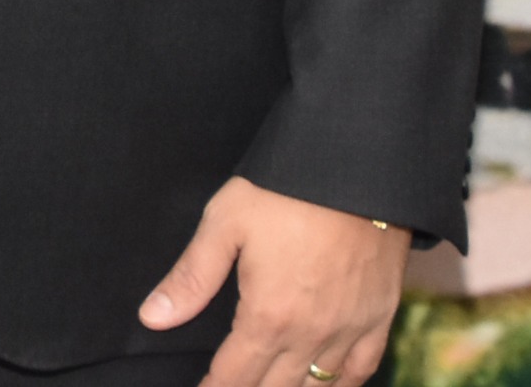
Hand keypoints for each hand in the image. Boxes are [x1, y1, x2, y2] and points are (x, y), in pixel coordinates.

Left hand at [139, 174, 409, 386]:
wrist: (357, 165)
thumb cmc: (285, 190)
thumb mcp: (225, 224)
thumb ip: (191, 278)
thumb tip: (152, 318)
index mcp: (268, 316)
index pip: (234, 376)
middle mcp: (311, 334)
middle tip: (231, 385)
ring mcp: (349, 328)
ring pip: (317, 386)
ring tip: (269, 383)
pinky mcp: (379, 316)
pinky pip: (360, 370)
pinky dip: (340, 384)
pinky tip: (324, 384)